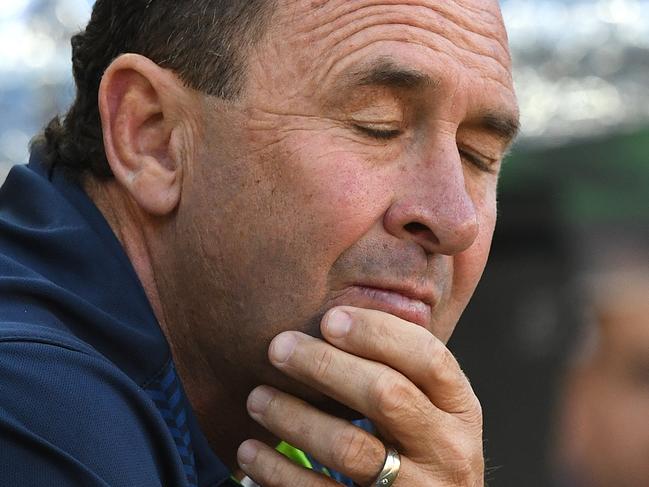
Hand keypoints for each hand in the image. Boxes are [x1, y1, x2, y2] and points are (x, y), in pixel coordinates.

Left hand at [237, 306, 483, 485]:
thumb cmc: (422, 450)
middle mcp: (448, 450)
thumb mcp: (431, 410)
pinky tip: (252, 452)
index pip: (428, 358)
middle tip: (279, 348)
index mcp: (461, 409)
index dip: (378, 333)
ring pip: (349, 449)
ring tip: (257, 398)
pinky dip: (280, 471)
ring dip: (294, 418)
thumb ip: (402, 371)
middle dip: (326, 365)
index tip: (329, 319)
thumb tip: (335, 318)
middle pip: (386, 395)